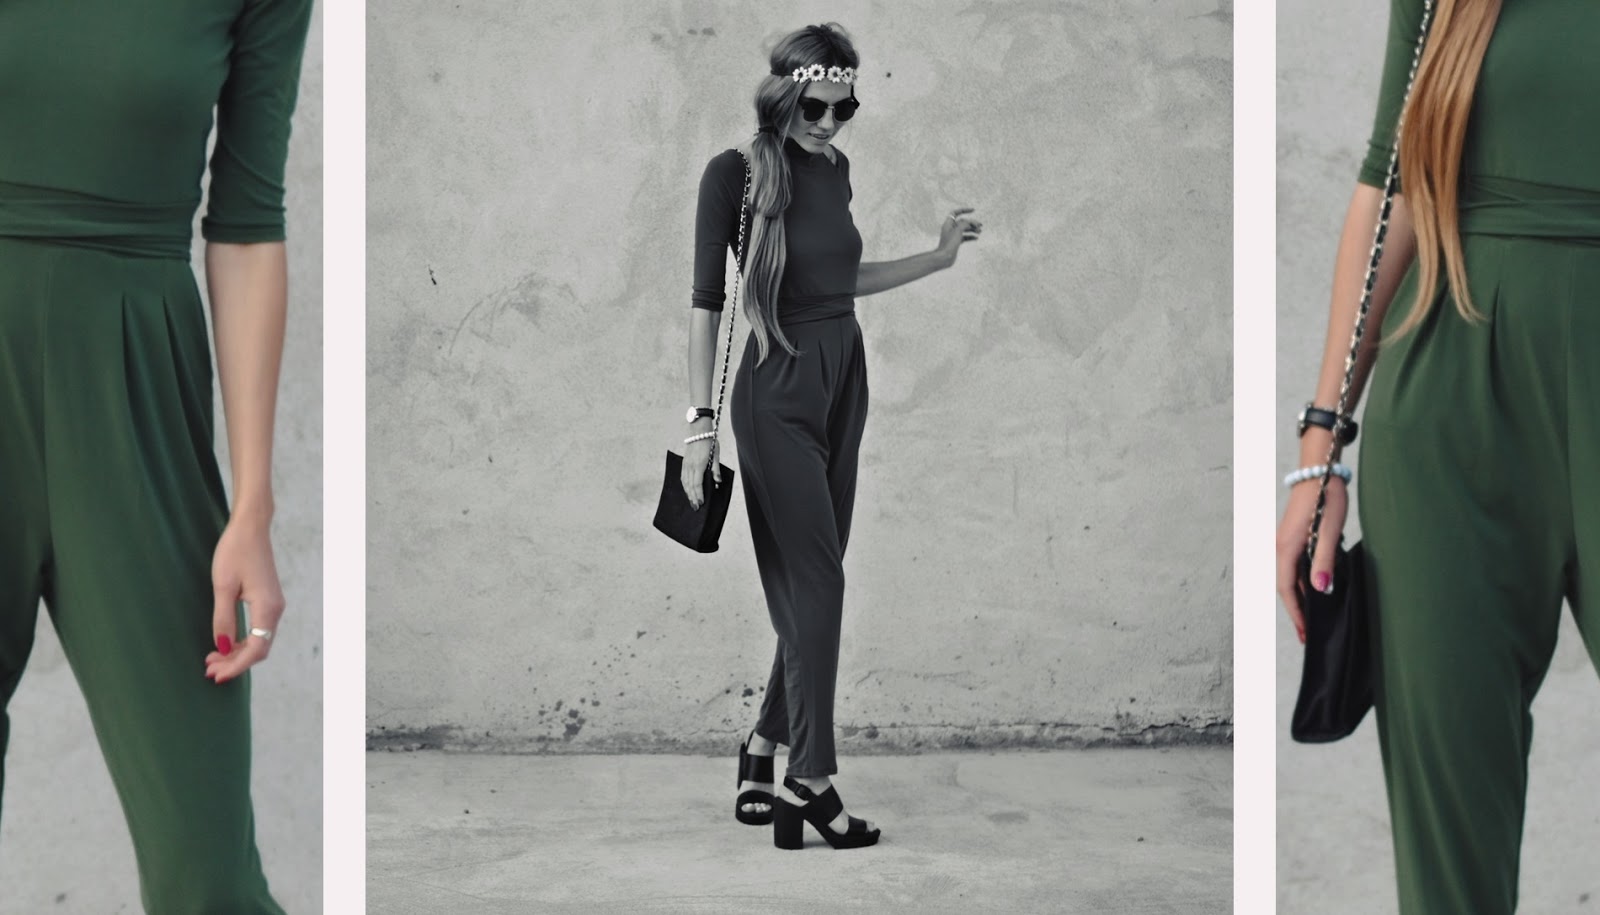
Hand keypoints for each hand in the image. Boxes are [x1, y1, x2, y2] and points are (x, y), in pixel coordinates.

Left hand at [205, 516, 284, 683]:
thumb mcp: (223, 586)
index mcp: (267, 608)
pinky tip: (224, 643)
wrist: (251, 528)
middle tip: (208, 670)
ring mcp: (274, 606)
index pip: (255, 649)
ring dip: (237, 654)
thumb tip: (220, 647)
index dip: (236, 666)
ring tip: (212, 659)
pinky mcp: (268, 601)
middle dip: (234, 663)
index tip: (215, 675)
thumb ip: (223, 618)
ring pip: (259, 641)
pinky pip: (258, 630)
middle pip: (259, 649)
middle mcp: (275, 610)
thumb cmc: (235, 552)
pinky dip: (242, 641)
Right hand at [679, 431, 720, 509]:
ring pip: (685, 482)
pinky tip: (687, 491)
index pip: (698, 483)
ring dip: (688, 494)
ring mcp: (686, 464)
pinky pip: (683, 477)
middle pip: (690, 486)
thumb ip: (716, 469)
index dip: (699, 494)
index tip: (701, 503)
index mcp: (699, 464)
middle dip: (693, 498)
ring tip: (692, 502)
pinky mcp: (684, 463)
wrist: (698, 431)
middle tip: (696, 508)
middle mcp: (691, 466)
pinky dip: (685, 486)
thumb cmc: (710, 442)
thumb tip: (717, 482)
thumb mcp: (716, 455)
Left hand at [937, 207, 982, 264]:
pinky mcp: (956, 242)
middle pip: (962, 222)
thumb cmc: (949, 243)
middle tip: (980, 225)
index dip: (964, 210)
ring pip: (964, 229)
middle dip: (972, 222)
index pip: (956, 213)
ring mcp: (953, 236)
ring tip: (980, 232)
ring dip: (972, 229)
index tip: (973, 210)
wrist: (944, 257)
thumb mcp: (958, 230)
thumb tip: (971, 222)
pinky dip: (970, 236)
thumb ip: (965, 223)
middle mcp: (950, 228)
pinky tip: (976, 238)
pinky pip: (965, 237)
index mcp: (948, 224)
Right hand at [1275, 475, 1347, 644]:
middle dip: (1296, 611)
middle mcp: (1279, 547)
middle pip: (1284, 587)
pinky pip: (1292, 567)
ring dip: (1298, 598)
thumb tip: (1320, 589)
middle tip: (1308, 634)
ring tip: (1311, 618)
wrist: (1319, 470)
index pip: (1286, 589)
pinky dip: (1299, 583)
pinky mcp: (1291, 538)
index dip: (1296, 614)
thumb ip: (1324, 560)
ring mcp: (1283, 542)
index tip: (1305, 634)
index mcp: (1285, 548)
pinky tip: (1312, 590)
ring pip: (1288, 578)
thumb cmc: (1326, 497)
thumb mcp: (1329, 530)